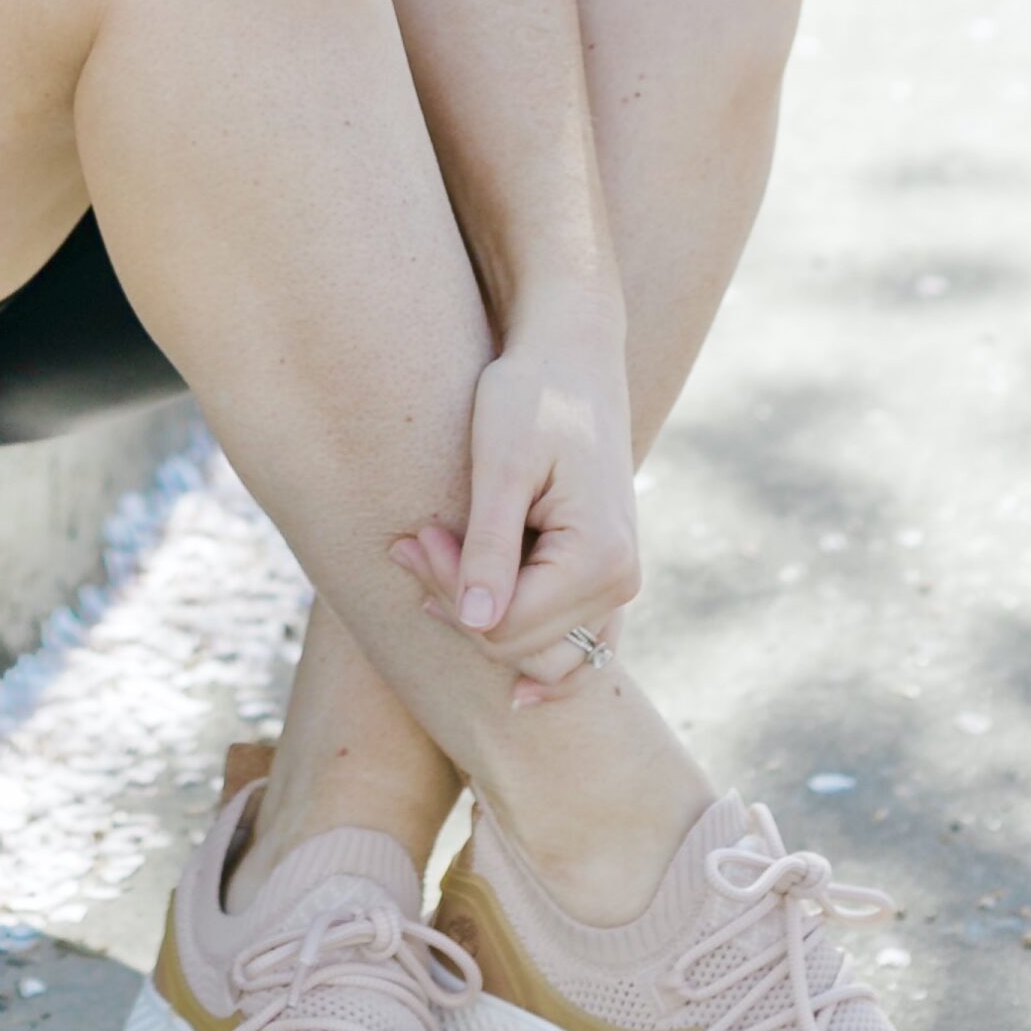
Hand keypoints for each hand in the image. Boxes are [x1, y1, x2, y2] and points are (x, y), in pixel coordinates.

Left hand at [390, 299, 640, 704]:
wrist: (572, 352)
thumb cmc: (532, 394)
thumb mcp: (501, 463)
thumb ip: (490, 547)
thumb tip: (475, 623)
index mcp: (601, 559)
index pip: (506, 626)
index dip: (448, 591)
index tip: (412, 537)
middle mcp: (621, 583)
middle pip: (519, 645)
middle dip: (455, 603)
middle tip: (409, 542)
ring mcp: (618, 585)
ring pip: (544, 655)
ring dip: (482, 624)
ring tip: (428, 565)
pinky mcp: (605, 576)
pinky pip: (575, 645)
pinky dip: (531, 650)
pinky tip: (503, 677)